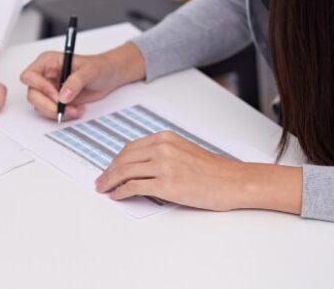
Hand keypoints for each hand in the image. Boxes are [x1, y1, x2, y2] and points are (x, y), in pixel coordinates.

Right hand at [19, 42, 145, 120]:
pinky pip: (50, 112)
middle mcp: (45, 75)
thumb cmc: (99, 67)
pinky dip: (63, 114)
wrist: (109, 76)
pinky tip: (76, 109)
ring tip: (76, 109)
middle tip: (65, 108)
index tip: (56, 95)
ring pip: (40, 106)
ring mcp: (49, 89)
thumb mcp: (90, 71)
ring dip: (57, 112)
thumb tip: (63, 95)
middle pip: (32, 94)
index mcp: (48, 62)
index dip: (40, 87)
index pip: (29, 76)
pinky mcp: (56, 100)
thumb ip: (75, 82)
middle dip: (48, 105)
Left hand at [95, 131, 250, 210]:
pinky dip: (121, 192)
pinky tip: (117, 195)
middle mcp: (162, 148)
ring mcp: (163, 166)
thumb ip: (162, 153)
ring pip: (125, 172)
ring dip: (110, 181)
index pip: (130, 148)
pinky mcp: (166, 184)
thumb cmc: (213, 170)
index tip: (109, 168)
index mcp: (165, 138)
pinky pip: (134, 187)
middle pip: (124, 159)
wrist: (233, 181)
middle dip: (108, 171)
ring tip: (104, 189)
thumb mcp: (183, 151)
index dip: (116, 160)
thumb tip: (139, 166)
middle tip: (100, 181)